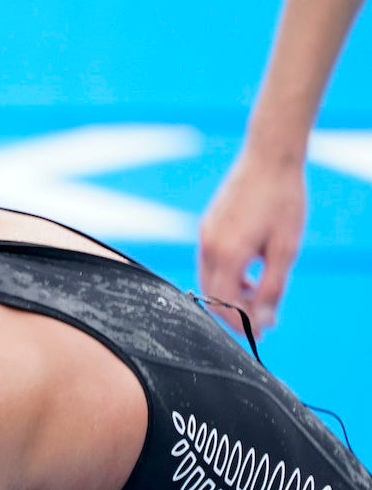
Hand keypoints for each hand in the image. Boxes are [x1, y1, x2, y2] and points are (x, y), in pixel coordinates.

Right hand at [197, 147, 306, 338]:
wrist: (270, 157)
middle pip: (212, 294)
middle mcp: (209, 247)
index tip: (260, 332)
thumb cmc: (283, 201)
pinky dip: (225, 275)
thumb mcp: (286, 249)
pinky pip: (210, 261)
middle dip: (234, 311)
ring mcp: (205, 235)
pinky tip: (248, 270)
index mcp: (227, 255)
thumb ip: (273, 287)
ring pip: (209, 279)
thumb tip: (266, 320)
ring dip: (229, 293)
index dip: (240, 323)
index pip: (224, 304)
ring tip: (257, 292)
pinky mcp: (207, 226)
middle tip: (261, 317)